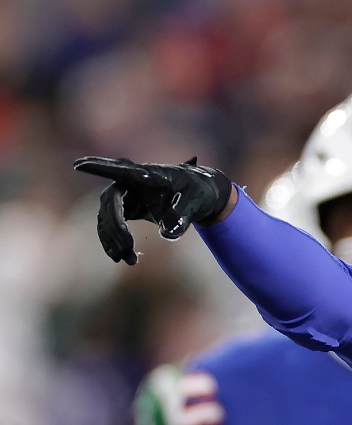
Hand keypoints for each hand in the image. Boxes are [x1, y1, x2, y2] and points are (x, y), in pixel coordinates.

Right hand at [73, 156, 232, 264]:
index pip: (119, 170)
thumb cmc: (197, 192)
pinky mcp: (125, 208)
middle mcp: (129, 183)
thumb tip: (169, 234)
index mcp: (146, 175)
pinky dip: (114, 242)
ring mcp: (125, 196)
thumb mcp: (194, 203)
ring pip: (107, 217)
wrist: (200, 195)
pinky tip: (122, 257)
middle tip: (127, 250)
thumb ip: (182, 216)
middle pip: (109, 203)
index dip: (98, 168)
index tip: (79, 165)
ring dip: (113, 240)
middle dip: (115, 228)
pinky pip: (111, 226)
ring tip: (130, 260)